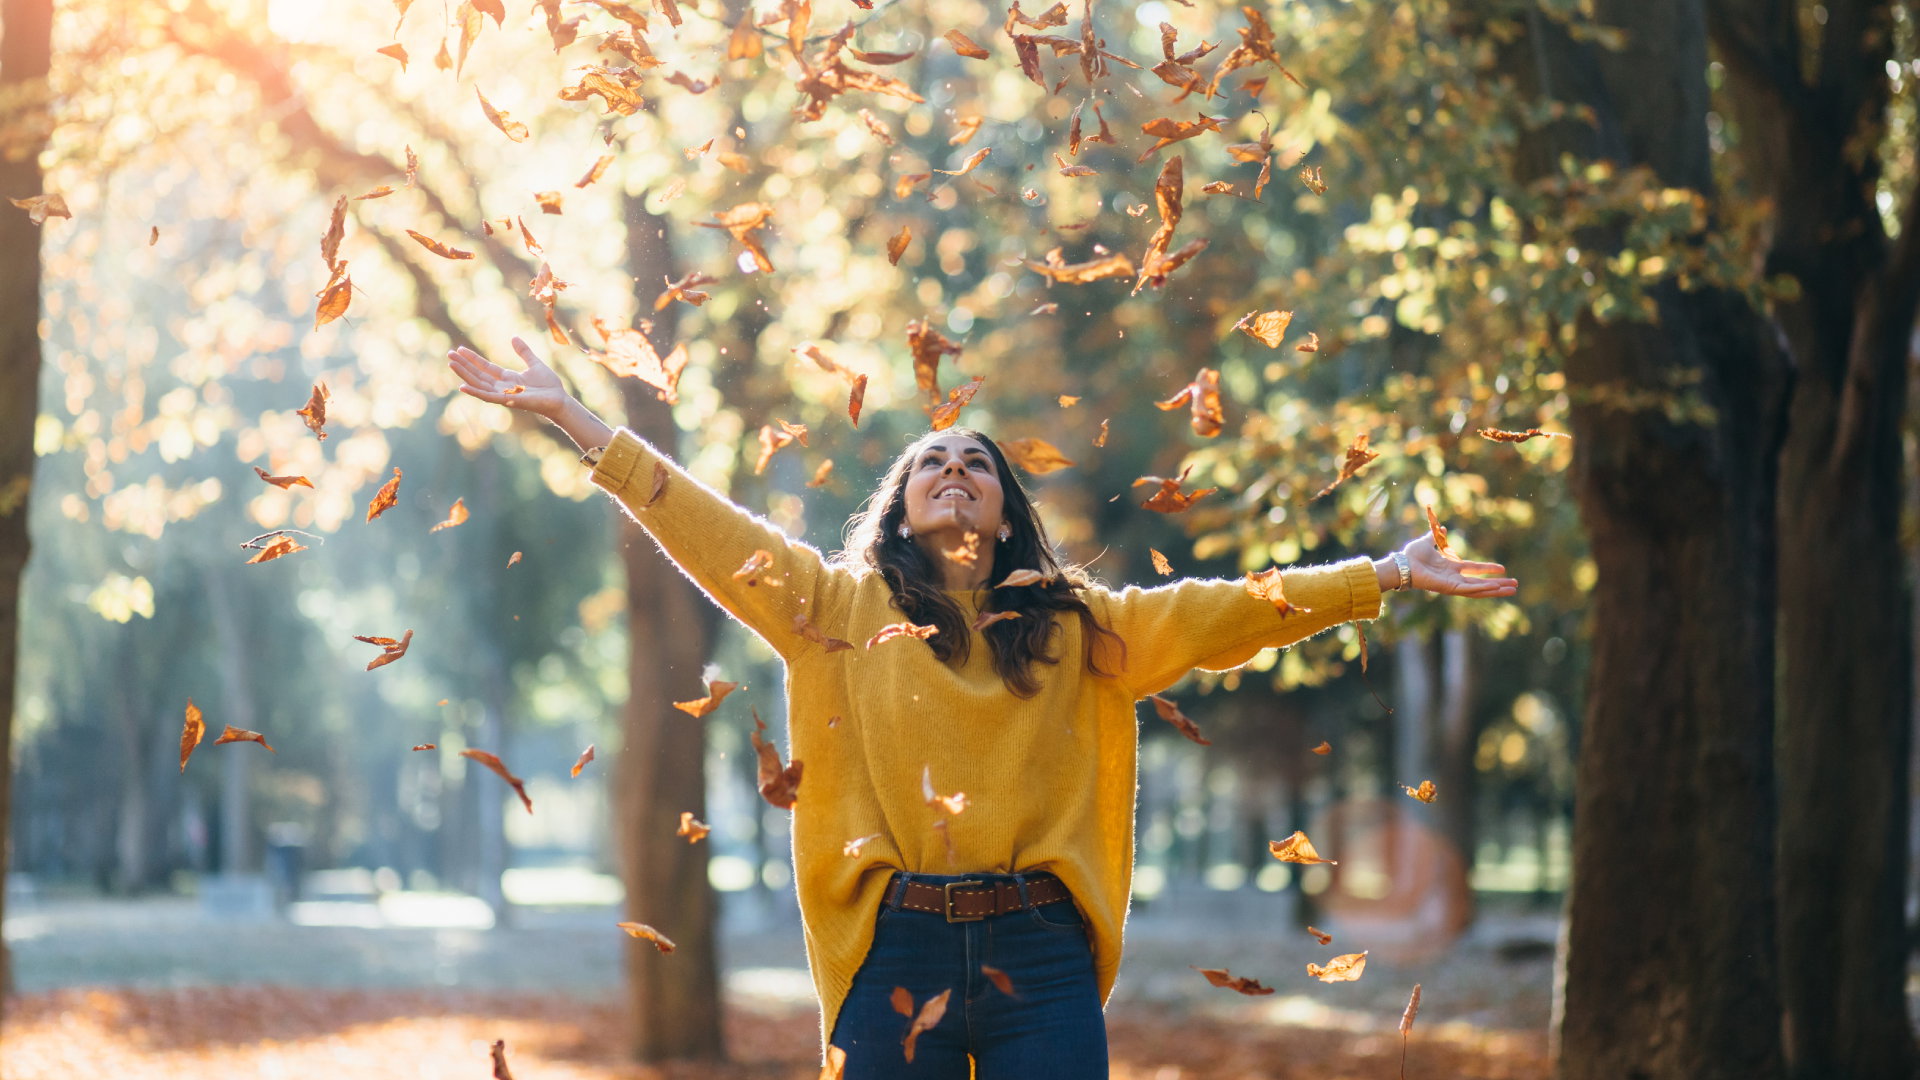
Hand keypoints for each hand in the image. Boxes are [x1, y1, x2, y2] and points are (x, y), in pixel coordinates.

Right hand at [447, 337, 569, 419]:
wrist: (560, 399)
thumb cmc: (549, 385)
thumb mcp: (534, 363)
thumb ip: (523, 352)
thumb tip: (514, 337)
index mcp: (507, 378)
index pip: (485, 367)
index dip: (472, 359)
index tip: (460, 349)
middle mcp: (502, 387)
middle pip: (478, 375)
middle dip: (464, 365)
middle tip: (449, 354)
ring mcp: (503, 394)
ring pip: (479, 384)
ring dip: (465, 375)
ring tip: (451, 364)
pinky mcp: (507, 401)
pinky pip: (487, 397)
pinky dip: (475, 392)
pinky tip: (462, 386)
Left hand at [1402, 534, 1517, 597]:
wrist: (1402, 564)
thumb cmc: (1412, 556)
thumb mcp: (1426, 542)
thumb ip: (1435, 535)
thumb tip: (1440, 526)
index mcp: (1450, 568)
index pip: (1474, 569)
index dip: (1488, 569)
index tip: (1503, 569)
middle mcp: (1454, 578)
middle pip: (1482, 583)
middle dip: (1498, 584)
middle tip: (1515, 586)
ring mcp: (1453, 585)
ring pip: (1479, 589)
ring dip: (1496, 589)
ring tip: (1512, 590)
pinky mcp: (1450, 589)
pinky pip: (1470, 589)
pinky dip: (1483, 589)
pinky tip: (1495, 587)